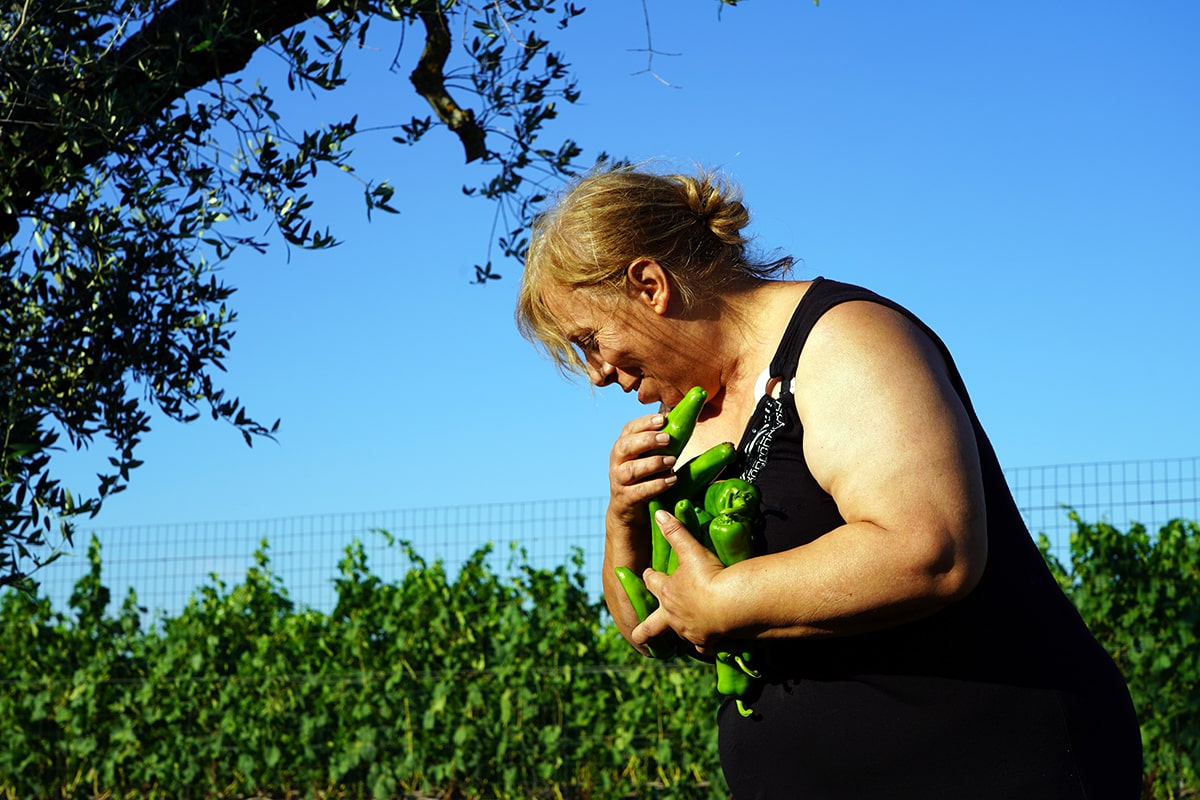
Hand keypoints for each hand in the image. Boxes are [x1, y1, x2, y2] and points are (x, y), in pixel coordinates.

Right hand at [606, 414, 678, 528]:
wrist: (628, 509)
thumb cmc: (644, 476)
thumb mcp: (648, 456)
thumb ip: (660, 442)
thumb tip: (683, 420)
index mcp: (623, 446)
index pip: (629, 429)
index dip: (644, 423)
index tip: (662, 419)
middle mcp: (617, 461)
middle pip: (625, 446)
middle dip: (646, 440)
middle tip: (667, 439)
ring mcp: (619, 481)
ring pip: (630, 469)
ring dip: (652, 463)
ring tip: (672, 461)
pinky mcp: (625, 499)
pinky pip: (638, 491)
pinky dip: (656, 485)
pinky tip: (671, 480)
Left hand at [634, 509, 728, 654]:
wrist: (729, 604)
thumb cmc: (707, 576)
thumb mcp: (690, 551)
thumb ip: (675, 531)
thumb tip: (659, 512)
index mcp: (666, 591)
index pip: (651, 582)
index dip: (649, 577)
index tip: (647, 574)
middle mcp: (672, 614)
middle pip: (651, 626)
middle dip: (643, 630)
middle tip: (636, 635)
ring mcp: (687, 630)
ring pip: (677, 634)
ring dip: (677, 633)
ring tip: (680, 635)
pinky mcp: (705, 640)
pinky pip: (703, 646)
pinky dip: (704, 645)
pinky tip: (707, 645)